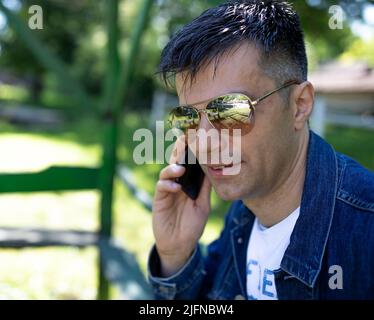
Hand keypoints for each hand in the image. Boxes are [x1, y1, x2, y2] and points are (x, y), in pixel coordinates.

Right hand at [152, 136, 211, 276]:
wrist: (180, 244)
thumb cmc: (192, 225)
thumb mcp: (203, 205)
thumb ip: (205, 189)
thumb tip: (213, 170)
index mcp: (189, 183)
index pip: (190, 164)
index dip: (193, 152)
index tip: (199, 140)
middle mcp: (178, 183)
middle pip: (177, 162)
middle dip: (180, 151)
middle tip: (184, 141)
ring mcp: (168, 190)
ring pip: (167, 171)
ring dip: (173, 168)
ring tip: (180, 169)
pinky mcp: (159, 199)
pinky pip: (161, 186)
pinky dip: (167, 184)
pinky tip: (175, 188)